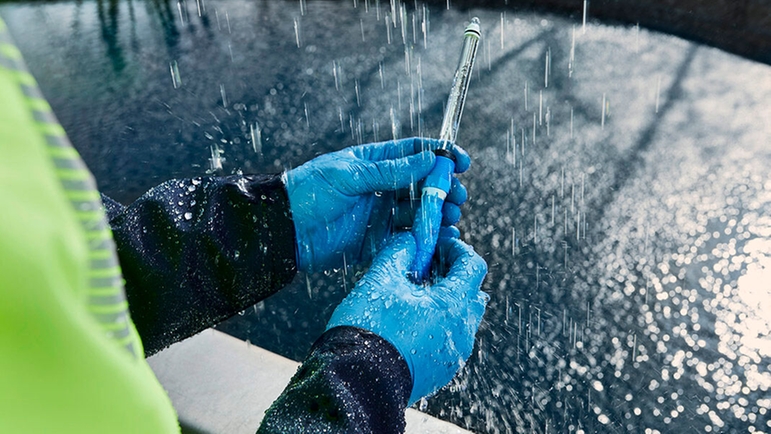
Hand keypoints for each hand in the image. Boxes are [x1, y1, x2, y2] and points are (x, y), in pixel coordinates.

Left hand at [284, 138, 469, 272]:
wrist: (284, 231)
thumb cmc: (309, 193)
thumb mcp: (349, 175)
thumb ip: (390, 171)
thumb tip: (428, 159)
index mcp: (373, 163)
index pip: (414, 153)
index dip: (440, 155)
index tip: (461, 161)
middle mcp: (381, 188)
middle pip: (423, 185)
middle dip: (444, 189)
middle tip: (457, 196)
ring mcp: (380, 215)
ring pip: (419, 212)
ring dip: (438, 214)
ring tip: (450, 218)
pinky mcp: (377, 241)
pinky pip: (407, 238)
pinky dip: (425, 238)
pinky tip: (439, 238)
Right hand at [326, 232, 487, 405]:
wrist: (356, 382)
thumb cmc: (368, 329)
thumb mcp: (379, 280)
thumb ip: (398, 252)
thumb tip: (409, 240)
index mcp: (453, 306)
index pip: (473, 266)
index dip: (456, 249)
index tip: (436, 246)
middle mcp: (462, 332)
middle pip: (472, 292)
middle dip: (452, 275)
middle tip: (424, 268)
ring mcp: (453, 355)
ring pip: (461, 318)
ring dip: (445, 301)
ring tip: (413, 296)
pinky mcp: (441, 371)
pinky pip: (449, 339)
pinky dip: (438, 324)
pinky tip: (410, 321)